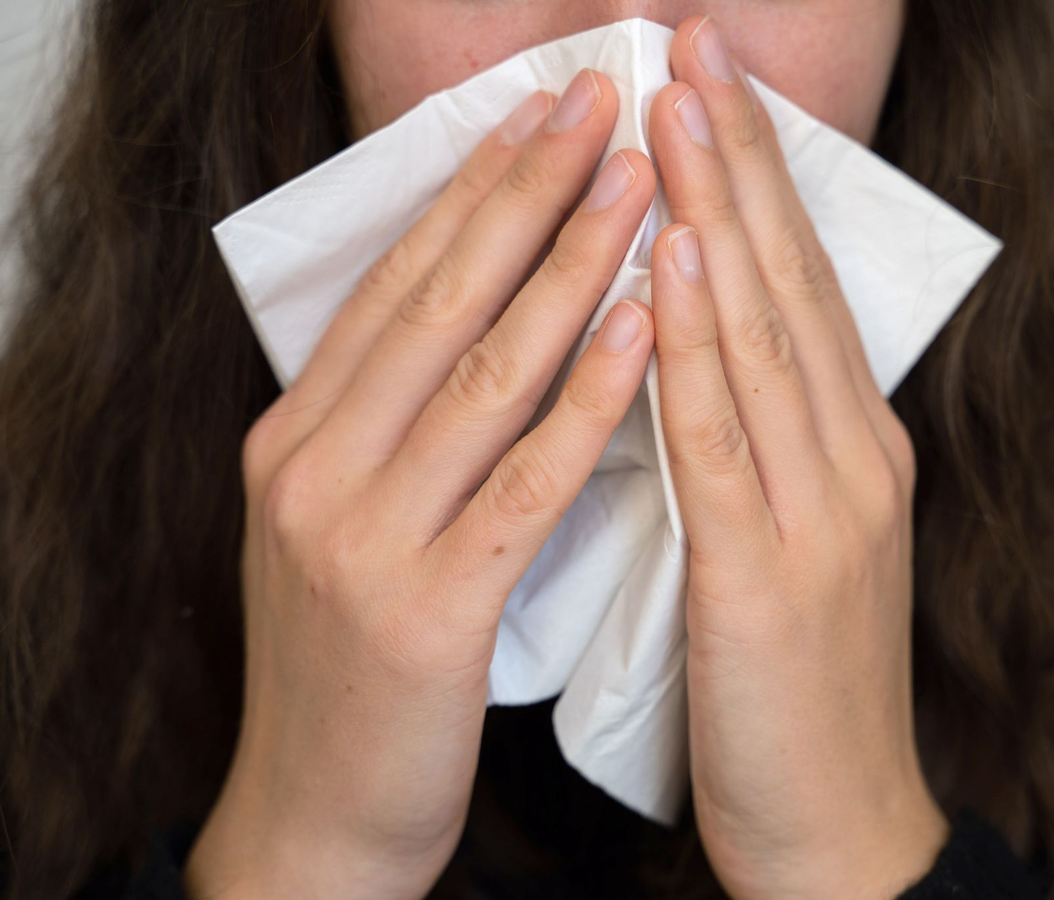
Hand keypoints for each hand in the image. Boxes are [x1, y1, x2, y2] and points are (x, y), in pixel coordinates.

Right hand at [183, 70, 657, 898]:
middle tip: (598, 101)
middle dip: (525, 192)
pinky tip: (643, 331)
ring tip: (639, 184)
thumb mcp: (345, 527)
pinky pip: (522, 481)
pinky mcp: (421, 607)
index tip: (538, 116)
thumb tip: (466, 326)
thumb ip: (388, 430)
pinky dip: (587, 399)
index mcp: (295, 438)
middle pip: (437, 302)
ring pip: (483, 373)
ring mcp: (357, 535)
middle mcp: (311, 467)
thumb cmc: (357, 668)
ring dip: (569, 269)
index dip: (470, 191)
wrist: (318, 813)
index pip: (396, 286)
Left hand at [648, 17, 947, 899]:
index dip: (752, 176)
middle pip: (785, 278)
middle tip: (690, 45)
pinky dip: (701, 345)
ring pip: (764, 334)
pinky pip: (726, 438)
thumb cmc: (789, 682)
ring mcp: (821, 509)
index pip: (792, 283)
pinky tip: (679, 265)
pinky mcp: (774, 572)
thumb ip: (751, 445)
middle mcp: (849, 455)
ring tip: (677, 110)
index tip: (702, 84)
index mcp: (844, 446)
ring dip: (721, 213)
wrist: (835, 820)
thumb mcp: (780, 538)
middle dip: (738, 154)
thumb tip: (687, 351)